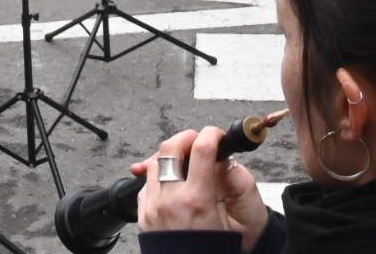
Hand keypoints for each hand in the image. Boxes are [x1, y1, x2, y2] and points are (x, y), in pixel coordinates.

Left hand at [133, 128, 269, 250]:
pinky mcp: (143, 213)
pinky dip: (159, 176)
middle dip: (186, 136)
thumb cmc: (215, 251)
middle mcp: (171, 200)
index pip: (201, 150)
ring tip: (184, 161)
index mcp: (197, 201)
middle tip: (197, 139)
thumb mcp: (232, 222)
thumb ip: (229, 186)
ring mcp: (153, 206)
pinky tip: (172, 182)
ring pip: (154, 162)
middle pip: (170, 147)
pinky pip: (146, 183)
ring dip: (170, 156)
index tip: (215, 134)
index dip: (211, 135)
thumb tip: (222, 159)